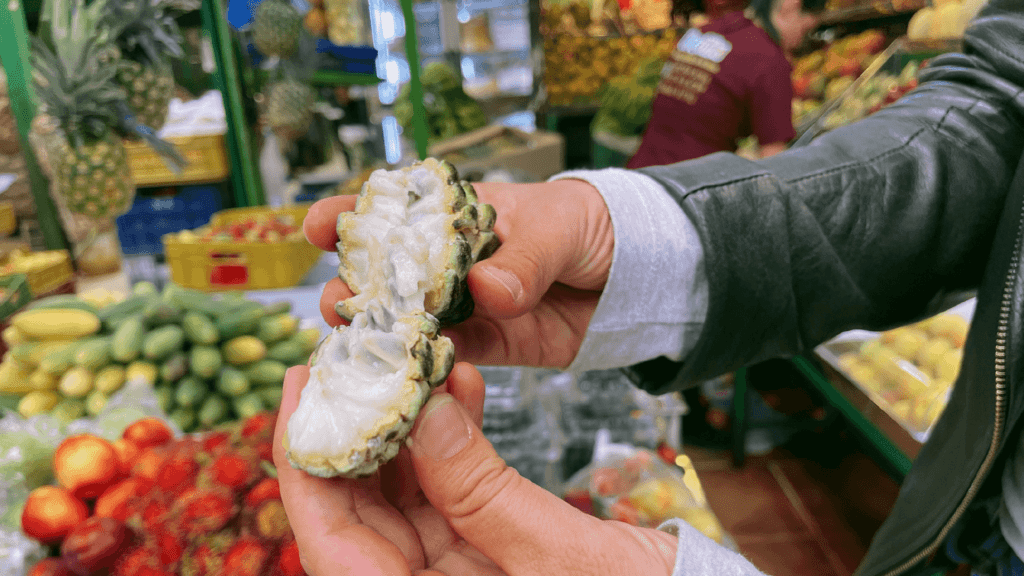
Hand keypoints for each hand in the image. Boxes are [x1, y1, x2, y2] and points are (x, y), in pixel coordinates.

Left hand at [273, 364, 678, 575]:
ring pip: (403, 493)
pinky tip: (457, 388)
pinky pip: (450, 490)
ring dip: (405, 425)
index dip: (305, 466)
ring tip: (406, 360)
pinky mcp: (486, 551)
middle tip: (348, 357)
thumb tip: (423, 411)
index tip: (302, 391)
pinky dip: (451, 440)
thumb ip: (482, 490)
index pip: (330, 544)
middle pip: (357, 512)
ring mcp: (455, 574)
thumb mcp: (559, 556)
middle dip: (352, 430)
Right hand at [304, 179, 613, 367]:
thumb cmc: (592, 224)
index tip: (318, 225)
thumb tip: (488, 291)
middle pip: (390, 273)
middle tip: (335, 304)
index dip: (352, 216)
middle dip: (354, 286)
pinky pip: (453, 356)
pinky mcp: (494, 343)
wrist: (637, 270)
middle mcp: (453, 262)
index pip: (398, 211)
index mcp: (460, 214)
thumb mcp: (560, 227)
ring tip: (354, 347)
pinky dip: (428, 366)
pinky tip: (403, 375)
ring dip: (381, 333)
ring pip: (412, 319)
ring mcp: (470, 305)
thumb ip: (526, 259)